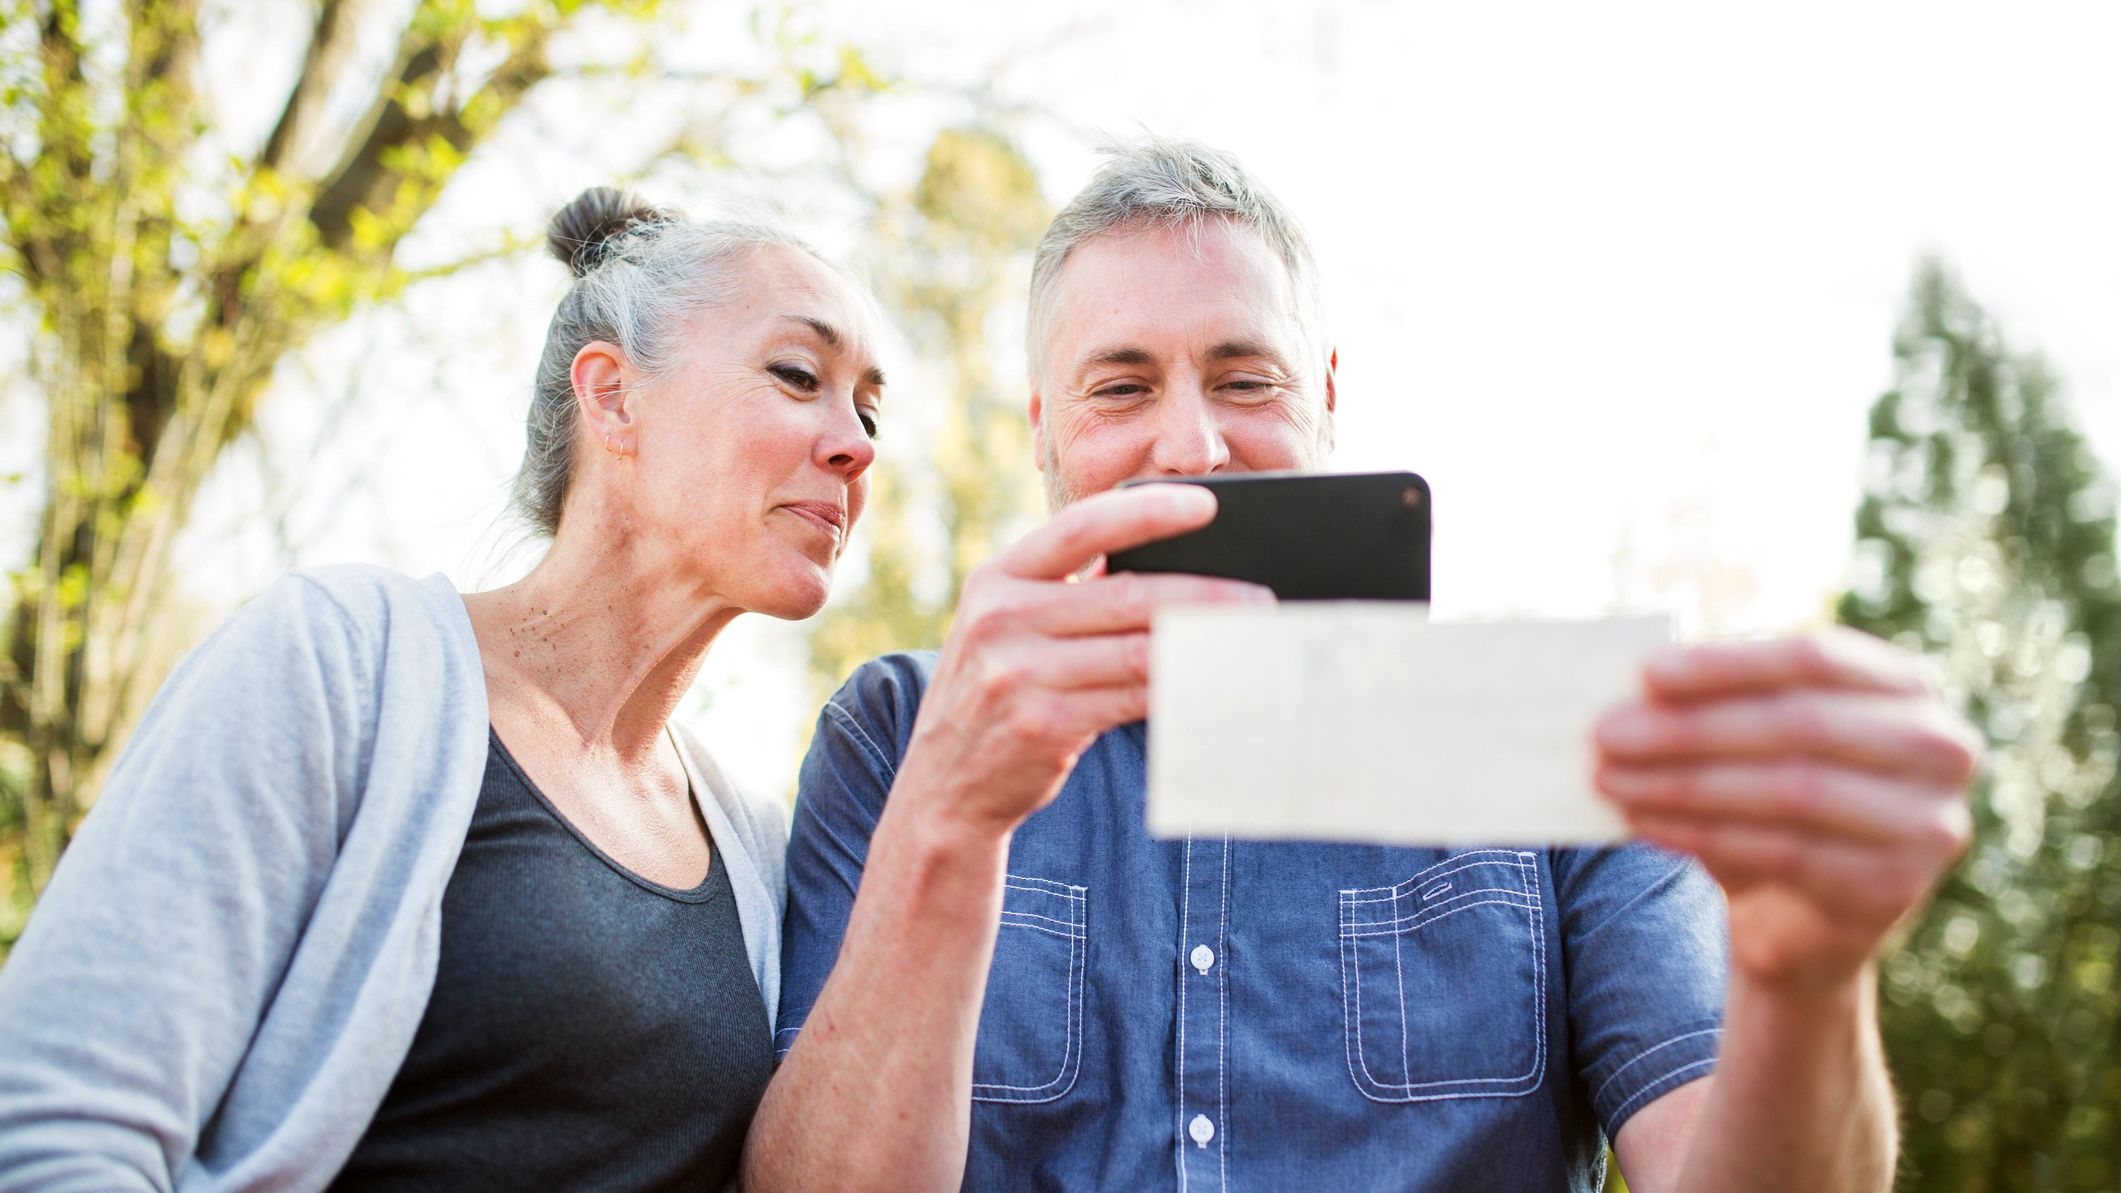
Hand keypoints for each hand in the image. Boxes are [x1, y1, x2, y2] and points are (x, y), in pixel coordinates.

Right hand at [897, 484, 1273, 838]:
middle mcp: (1002, 619)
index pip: (1080, 528)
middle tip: (1260, 598)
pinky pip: (1133, 700)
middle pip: (1125, 596)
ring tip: (1251, 642)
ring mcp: (1019, 675)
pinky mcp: (1044, 725)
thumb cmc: (998, 692)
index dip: (1146, 512)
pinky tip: (1214, 686)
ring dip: (1205, 648)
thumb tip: (1174, 573)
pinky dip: (1181, 692)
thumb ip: (1066, 593)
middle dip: (1204, 595)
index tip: (1207, 506)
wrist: (944, 785)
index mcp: (997, 579)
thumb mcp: (1006, 627)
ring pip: (1139, 652)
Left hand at [1594, 628, 1981, 993]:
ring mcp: (1928, 822)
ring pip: (1791, 791)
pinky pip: (1784, 853)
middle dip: (1693, 728)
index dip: (1727, 663)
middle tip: (1606, 735)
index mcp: (1907, 685)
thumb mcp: (1753, 740)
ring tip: (1610, 780)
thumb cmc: (1772, 798)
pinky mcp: (1893, 886)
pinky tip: (1644, 824)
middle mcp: (1938, 746)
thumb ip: (1716, 706)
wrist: (1804, 918)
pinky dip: (1704, 835)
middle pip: (1801, 724)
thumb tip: (1632, 692)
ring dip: (1686, 784)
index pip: (1815, 657)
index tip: (1644, 672)